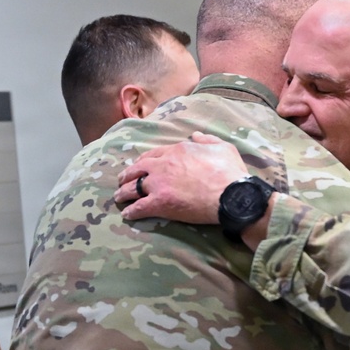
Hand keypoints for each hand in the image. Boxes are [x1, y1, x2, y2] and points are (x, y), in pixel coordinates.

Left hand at [115, 132, 249, 221]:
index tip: (139, 165)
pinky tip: (127, 215)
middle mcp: (163, 165)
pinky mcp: (160, 203)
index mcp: (178, 150)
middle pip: (138, 168)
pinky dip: (132, 211)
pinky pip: (139, 207)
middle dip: (128, 174)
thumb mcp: (222, 147)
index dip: (144, 160)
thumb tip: (196, 135)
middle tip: (122, 180)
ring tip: (118, 198)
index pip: (154, 154)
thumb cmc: (230, 172)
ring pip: (133, 187)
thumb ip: (207, 140)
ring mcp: (159, 184)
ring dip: (123, 192)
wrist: (231, 194)